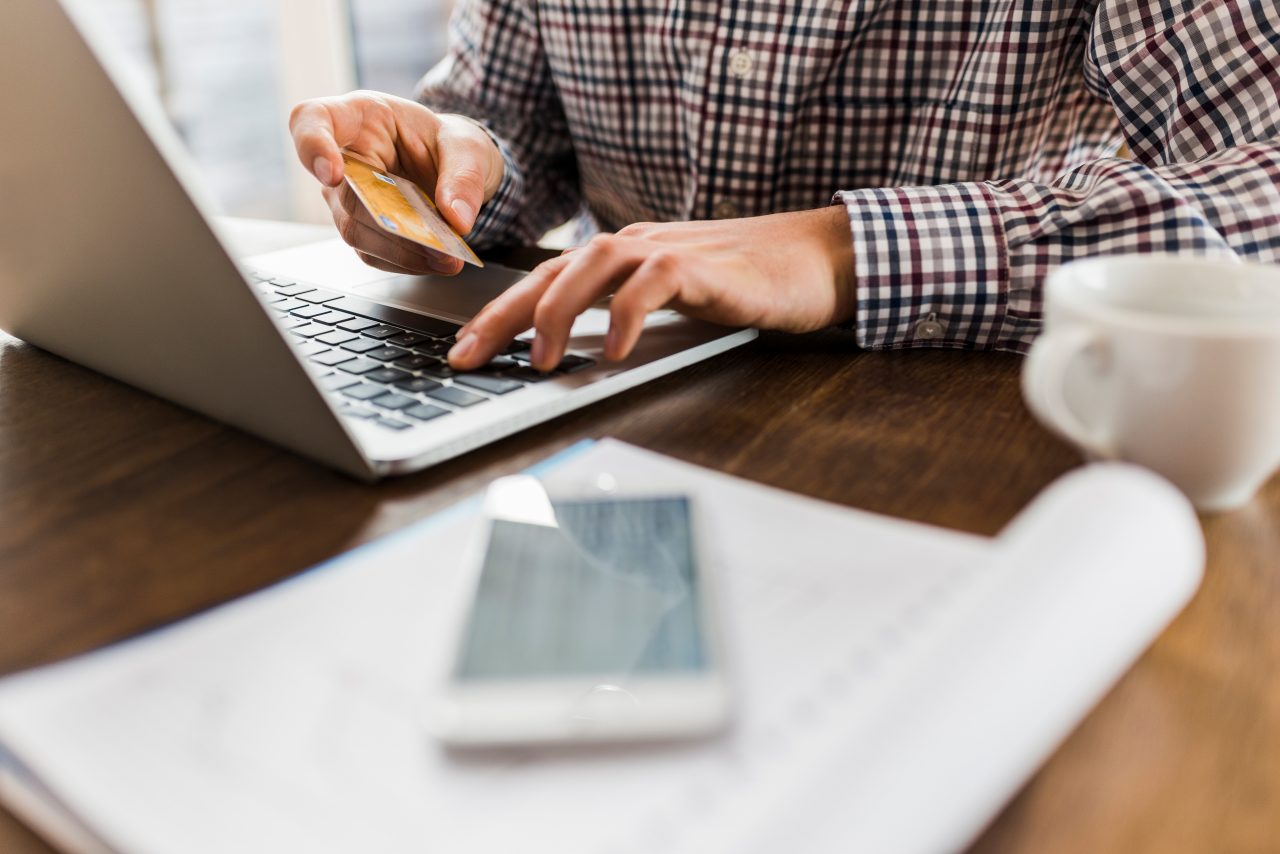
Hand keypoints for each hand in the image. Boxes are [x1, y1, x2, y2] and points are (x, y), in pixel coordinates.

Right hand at [289, 91, 503, 275]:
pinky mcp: (360, 227)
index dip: (313, 146)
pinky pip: (372, 252)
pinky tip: (434, 262)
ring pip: (355, 230)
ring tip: (444, 259)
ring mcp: (346, 195)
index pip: (312, 119)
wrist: (453, 167)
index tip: (333, 173)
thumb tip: (456, 220)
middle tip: (434, 242)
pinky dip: (405, 261)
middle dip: (388, 223)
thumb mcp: (468, 147)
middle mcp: (345, 157)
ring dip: (400, 250)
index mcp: (361, 116)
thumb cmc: (448, 144)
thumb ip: (464, 177)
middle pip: (344, 194)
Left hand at [447, 206, 856, 371]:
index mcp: (622, 256)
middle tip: (467, 357)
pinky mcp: (704, 266)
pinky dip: (629, 315)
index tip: (463, 351)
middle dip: (503, 315)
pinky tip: (616, 352)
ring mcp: (669, 250)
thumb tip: (585, 354)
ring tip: (542, 360)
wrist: (819, 258)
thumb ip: (630, 314)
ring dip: (558, 312)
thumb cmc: (749, 282)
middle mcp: (635, 246)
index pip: (545, 280)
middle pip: (551, 271)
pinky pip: (654, 284)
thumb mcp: (675, 303)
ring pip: (593, 266)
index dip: (499, 313)